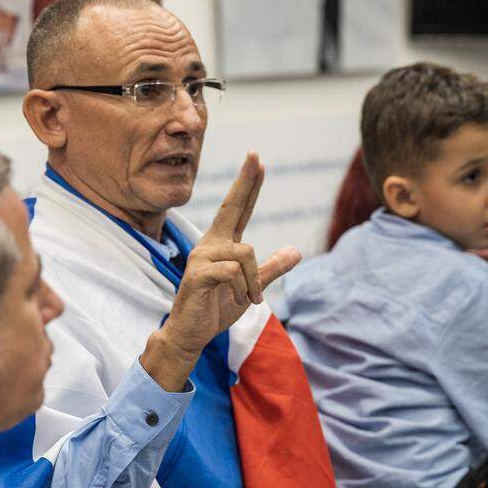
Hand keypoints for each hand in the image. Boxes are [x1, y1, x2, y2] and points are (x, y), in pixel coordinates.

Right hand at [147, 152, 299, 387]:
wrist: (192, 333)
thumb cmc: (216, 308)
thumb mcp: (251, 287)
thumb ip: (272, 269)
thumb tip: (296, 250)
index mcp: (224, 244)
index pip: (239, 209)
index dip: (248, 186)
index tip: (257, 161)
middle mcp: (211, 244)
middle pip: (232, 207)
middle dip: (245, 181)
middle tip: (255, 155)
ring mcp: (202, 257)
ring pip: (246, 254)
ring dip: (253, 281)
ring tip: (246, 298)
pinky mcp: (197, 273)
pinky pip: (233, 271)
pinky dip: (241, 288)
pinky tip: (231, 298)